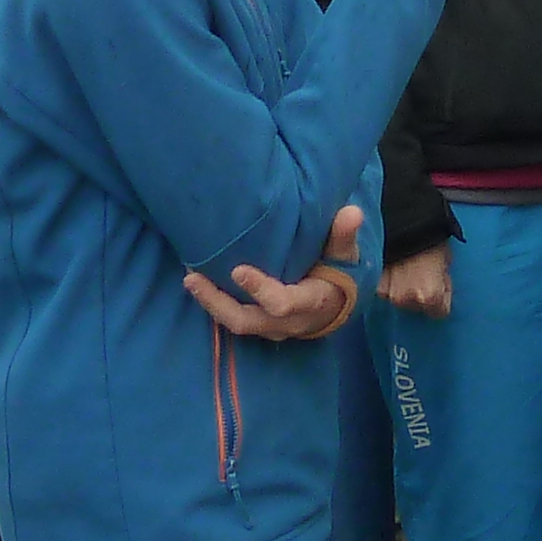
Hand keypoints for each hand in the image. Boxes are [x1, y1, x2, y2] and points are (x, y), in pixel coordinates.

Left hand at [187, 205, 368, 341]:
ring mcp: (271, 328)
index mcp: (311, 302)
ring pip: (236, 323)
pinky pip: (232, 319)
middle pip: (248, 321)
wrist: (336, 306)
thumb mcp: (345, 255)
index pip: (282, 303)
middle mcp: (288, 322)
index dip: (260, 290)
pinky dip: (214, 302)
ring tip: (189, 278)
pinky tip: (197, 280)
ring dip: (210, 303)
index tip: (238, 270)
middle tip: (193, 278)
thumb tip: (352, 212)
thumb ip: (343, 235)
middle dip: (218, 302)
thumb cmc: (338, 274)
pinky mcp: (258, 324)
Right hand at [379, 244, 454, 318]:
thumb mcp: (445, 262)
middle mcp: (408, 300)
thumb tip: (440, 286)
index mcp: (430, 297)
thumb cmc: (430, 239)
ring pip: (401, 300)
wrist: (404, 223)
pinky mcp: (376, 286)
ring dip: (404, 290)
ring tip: (407, 270)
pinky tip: (394, 269)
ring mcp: (389, 295)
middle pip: (418, 307)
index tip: (439, 286)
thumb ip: (442, 281)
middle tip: (421, 275)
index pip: (439, 313)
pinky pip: (386, 290)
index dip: (442, 298)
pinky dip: (390, 283)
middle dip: (421, 295)